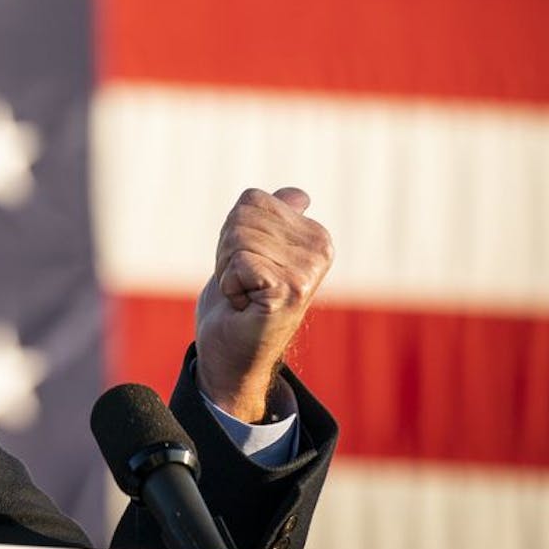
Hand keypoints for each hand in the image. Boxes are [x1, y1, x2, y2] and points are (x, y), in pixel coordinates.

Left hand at [195, 187, 333, 422]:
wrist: (231, 353)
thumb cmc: (242, 302)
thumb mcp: (256, 251)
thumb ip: (277, 220)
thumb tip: (300, 195)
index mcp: (316, 235)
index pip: (252, 200)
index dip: (234, 232)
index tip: (248, 266)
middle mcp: (320, 249)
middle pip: (242, 218)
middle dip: (228, 250)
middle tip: (244, 283)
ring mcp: (307, 271)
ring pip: (237, 238)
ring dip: (228, 269)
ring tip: (245, 294)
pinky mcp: (290, 290)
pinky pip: (238, 262)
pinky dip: (229, 285)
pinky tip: (245, 305)